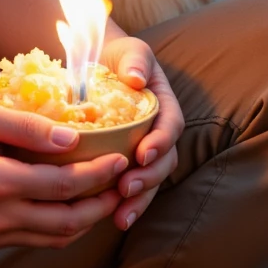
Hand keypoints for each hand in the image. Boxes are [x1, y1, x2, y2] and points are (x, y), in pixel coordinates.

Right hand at [0, 98, 126, 249]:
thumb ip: (26, 127)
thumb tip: (72, 139)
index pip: (63, 186)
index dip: (98, 174)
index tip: (120, 158)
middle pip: (67, 221)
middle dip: (103, 205)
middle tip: (124, 184)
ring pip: (54, 239)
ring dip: (86, 222)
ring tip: (106, 198)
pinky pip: (34, 241)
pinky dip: (60, 228)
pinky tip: (70, 208)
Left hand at [100, 34, 184, 231]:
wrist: (96, 62)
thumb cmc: (116, 55)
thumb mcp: (129, 50)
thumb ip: (135, 59)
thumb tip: (136, 77)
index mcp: (164, 105)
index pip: (170, 126)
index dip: (160, 142)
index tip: (143, 154)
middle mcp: (159, 131)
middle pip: (164, 161)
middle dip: (148, 179)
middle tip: (126, 189)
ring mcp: (143, 148)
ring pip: (150, 180)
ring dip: (139, 200)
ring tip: (121, 217)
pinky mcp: (125, 161)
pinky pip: (130, 184)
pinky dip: (124, 203)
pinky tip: (112, 218)